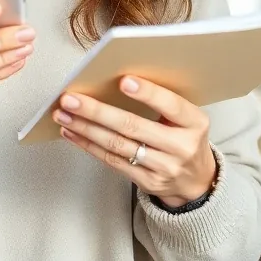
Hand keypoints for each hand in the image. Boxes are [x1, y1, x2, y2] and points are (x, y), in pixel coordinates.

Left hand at [54, 75, 216, 207]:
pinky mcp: (146, 182)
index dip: (148, 93)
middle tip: (71, 99)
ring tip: (63, 114)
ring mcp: (163, 167)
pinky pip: (112, 161)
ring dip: (85, 128)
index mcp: (195, 123)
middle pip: (133, 126)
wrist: (196, 180)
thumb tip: (117, 79)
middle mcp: (181, 147)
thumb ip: (163, 101)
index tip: (123, 80)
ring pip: (117, 145)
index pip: (171, 105)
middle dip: (97, 111)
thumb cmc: (185, 138)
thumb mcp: (187, 118)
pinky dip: (88, 145)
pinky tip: (73, 133)